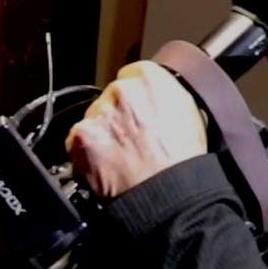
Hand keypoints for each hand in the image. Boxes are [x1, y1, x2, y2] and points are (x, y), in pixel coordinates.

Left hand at [65, 61, 207, 198]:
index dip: (135, 97)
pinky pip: (77, 140)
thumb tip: (156, 97)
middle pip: (110, 96)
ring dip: (101, 134)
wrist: (166, 193)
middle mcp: (121, 90)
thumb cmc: (182, 161)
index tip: (138, 111)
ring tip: (121, 156)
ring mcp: (98, 113)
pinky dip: (86, 153)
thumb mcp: (190, 113)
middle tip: (131, 139)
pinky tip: (107, 165)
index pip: (132, 75)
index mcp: (149, 78)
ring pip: (93, 118)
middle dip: (117, 115)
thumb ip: (165, 96)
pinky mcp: (80, 137)